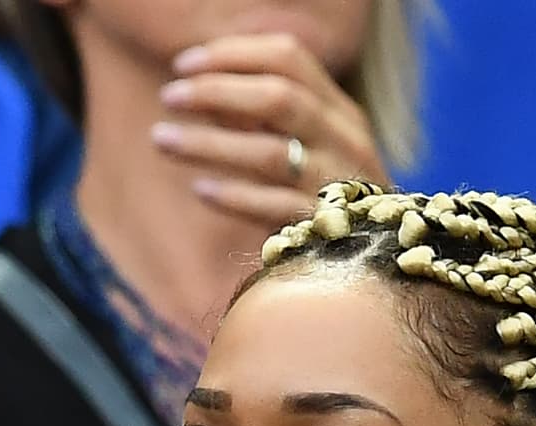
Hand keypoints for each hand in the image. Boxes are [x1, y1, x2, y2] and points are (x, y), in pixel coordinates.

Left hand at [151, 33, 389, 227]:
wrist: (375, 260)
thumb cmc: (324, 196)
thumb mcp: (305, 145)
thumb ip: (261, 116)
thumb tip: (200, 87)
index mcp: (338, 110)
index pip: (288, 59)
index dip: (233, 54)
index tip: (182, 64)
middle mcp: (344, 140)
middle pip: (279, 98)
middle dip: (216, 91)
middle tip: (168, 96)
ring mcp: (337, 185)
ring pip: (270, 154)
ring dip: (209, 144)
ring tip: (161, 138)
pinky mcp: (324, 229)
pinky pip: (273, 208)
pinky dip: (234, 197)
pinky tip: (200, 190)